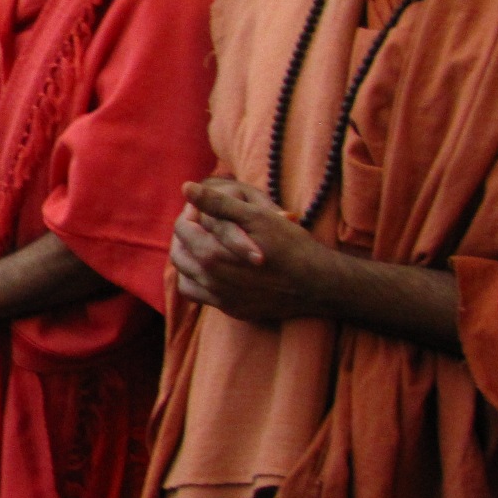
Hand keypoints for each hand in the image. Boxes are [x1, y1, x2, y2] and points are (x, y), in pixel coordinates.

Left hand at [170, 178, 335, 323]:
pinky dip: (197, 281)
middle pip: (179, 253)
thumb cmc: (290, 245)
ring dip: (188, 258)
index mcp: (212, 255)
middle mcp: (210, 280)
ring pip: (184, 277)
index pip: (182, 229)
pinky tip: (211, 269)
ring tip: (203, 244)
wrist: (318, 283)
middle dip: (185, 235)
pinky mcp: (231, 309)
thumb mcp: (255, 216)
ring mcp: (220, 298)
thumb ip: (217, 203)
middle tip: (201, 223)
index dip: (191, 212)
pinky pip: (199, 296)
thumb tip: (186, 188)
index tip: (204, 207)